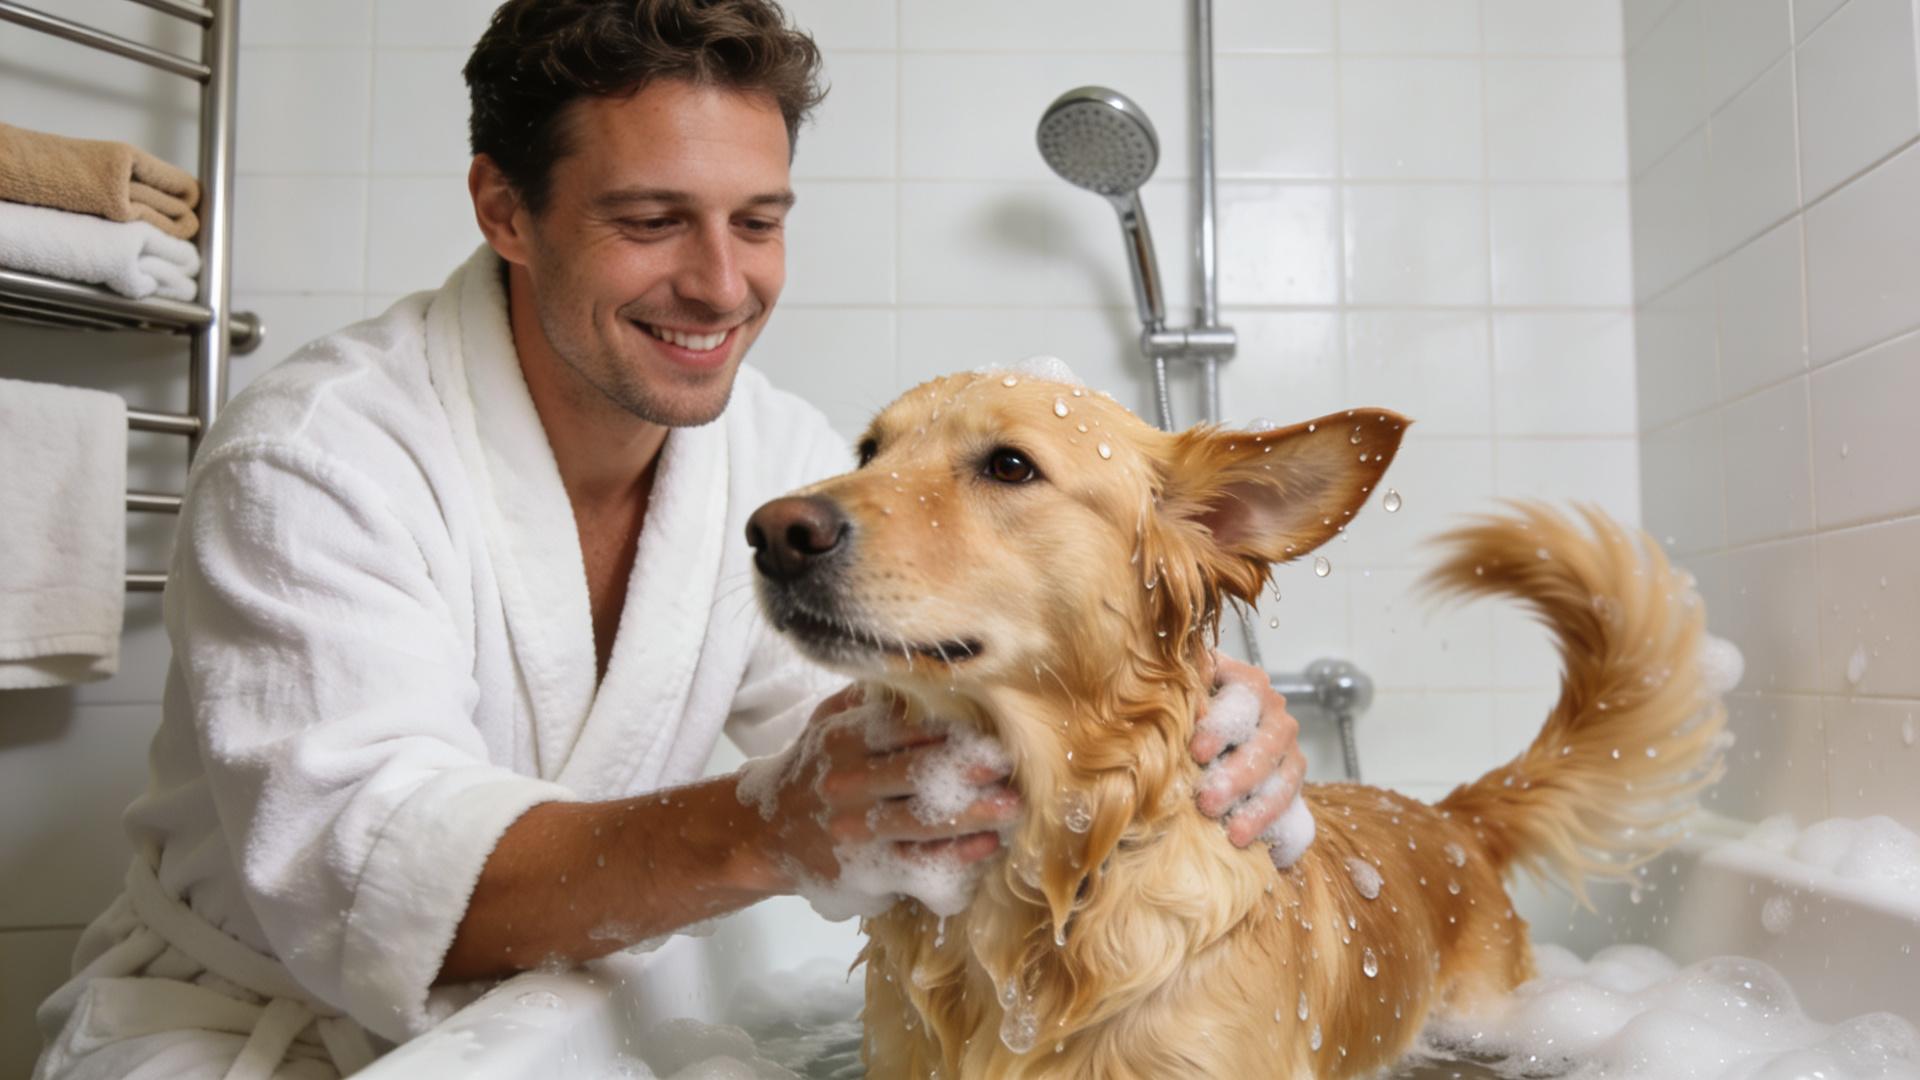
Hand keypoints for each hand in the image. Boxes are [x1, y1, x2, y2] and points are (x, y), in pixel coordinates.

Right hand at [756, 685, 1022, 889]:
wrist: (767, 835)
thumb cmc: (814, 770)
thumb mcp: (826, 722)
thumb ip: (868, 697)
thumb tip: (921, 663)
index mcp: (842, 739)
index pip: (902, 729)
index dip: (948, 730)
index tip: (989, 729)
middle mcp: (847, 783)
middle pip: (915, 772)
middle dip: (965, 769)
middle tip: (1007, 765)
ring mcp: (856, 830)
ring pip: (921, 821)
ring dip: (971, 814)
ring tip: (1011, 807)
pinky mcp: (865, 870)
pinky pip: (916, 863)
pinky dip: (954, 856)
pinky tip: (986, 845)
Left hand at [1190, 652, 1306, 847]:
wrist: (1210, 734)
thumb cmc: (1187, 709)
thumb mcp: (1184, 689)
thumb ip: (1183, 684)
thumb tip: (1171, 677)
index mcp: (1248, 682)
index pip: (1244, 695)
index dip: (1222, 723)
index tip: (1197, 752)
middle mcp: (1274, 713)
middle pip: (1267, 744)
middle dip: (1238, 775)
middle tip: (1207, 802)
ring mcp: (1288, 749)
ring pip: (1285, 779)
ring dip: (1260, 808)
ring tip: (1234, 834)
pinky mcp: (1291, 783)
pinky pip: (1294, 807)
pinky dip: (1278, 828)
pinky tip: (1263, 850)